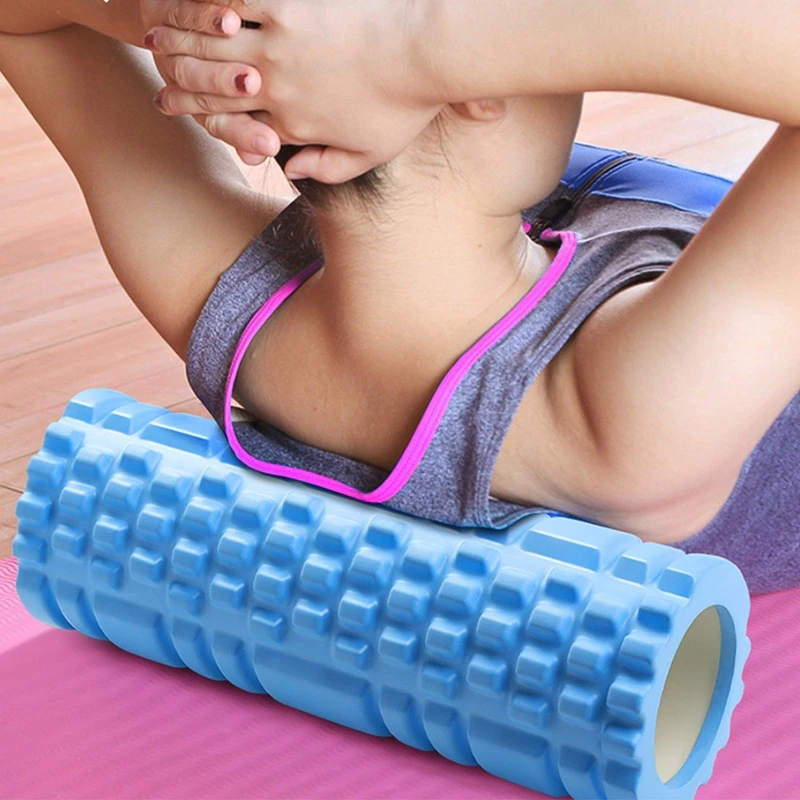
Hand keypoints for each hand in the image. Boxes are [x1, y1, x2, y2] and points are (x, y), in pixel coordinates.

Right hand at [143, 0, 447, 181]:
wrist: (429, 50)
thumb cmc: (405, 105)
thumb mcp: (369, 155)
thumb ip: (327, 167)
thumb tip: (292, 170)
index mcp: (290, 122)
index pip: (228, 118)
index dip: (195, 109)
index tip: (170, 101)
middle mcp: (275, 85)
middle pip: (211, 80)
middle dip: (176, 72)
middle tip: (154, 65)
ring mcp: (279, 41)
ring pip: (213, 40)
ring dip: (180, 33)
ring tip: (156, 25)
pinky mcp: (288, 1)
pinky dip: (212, 1)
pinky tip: (197, 1)